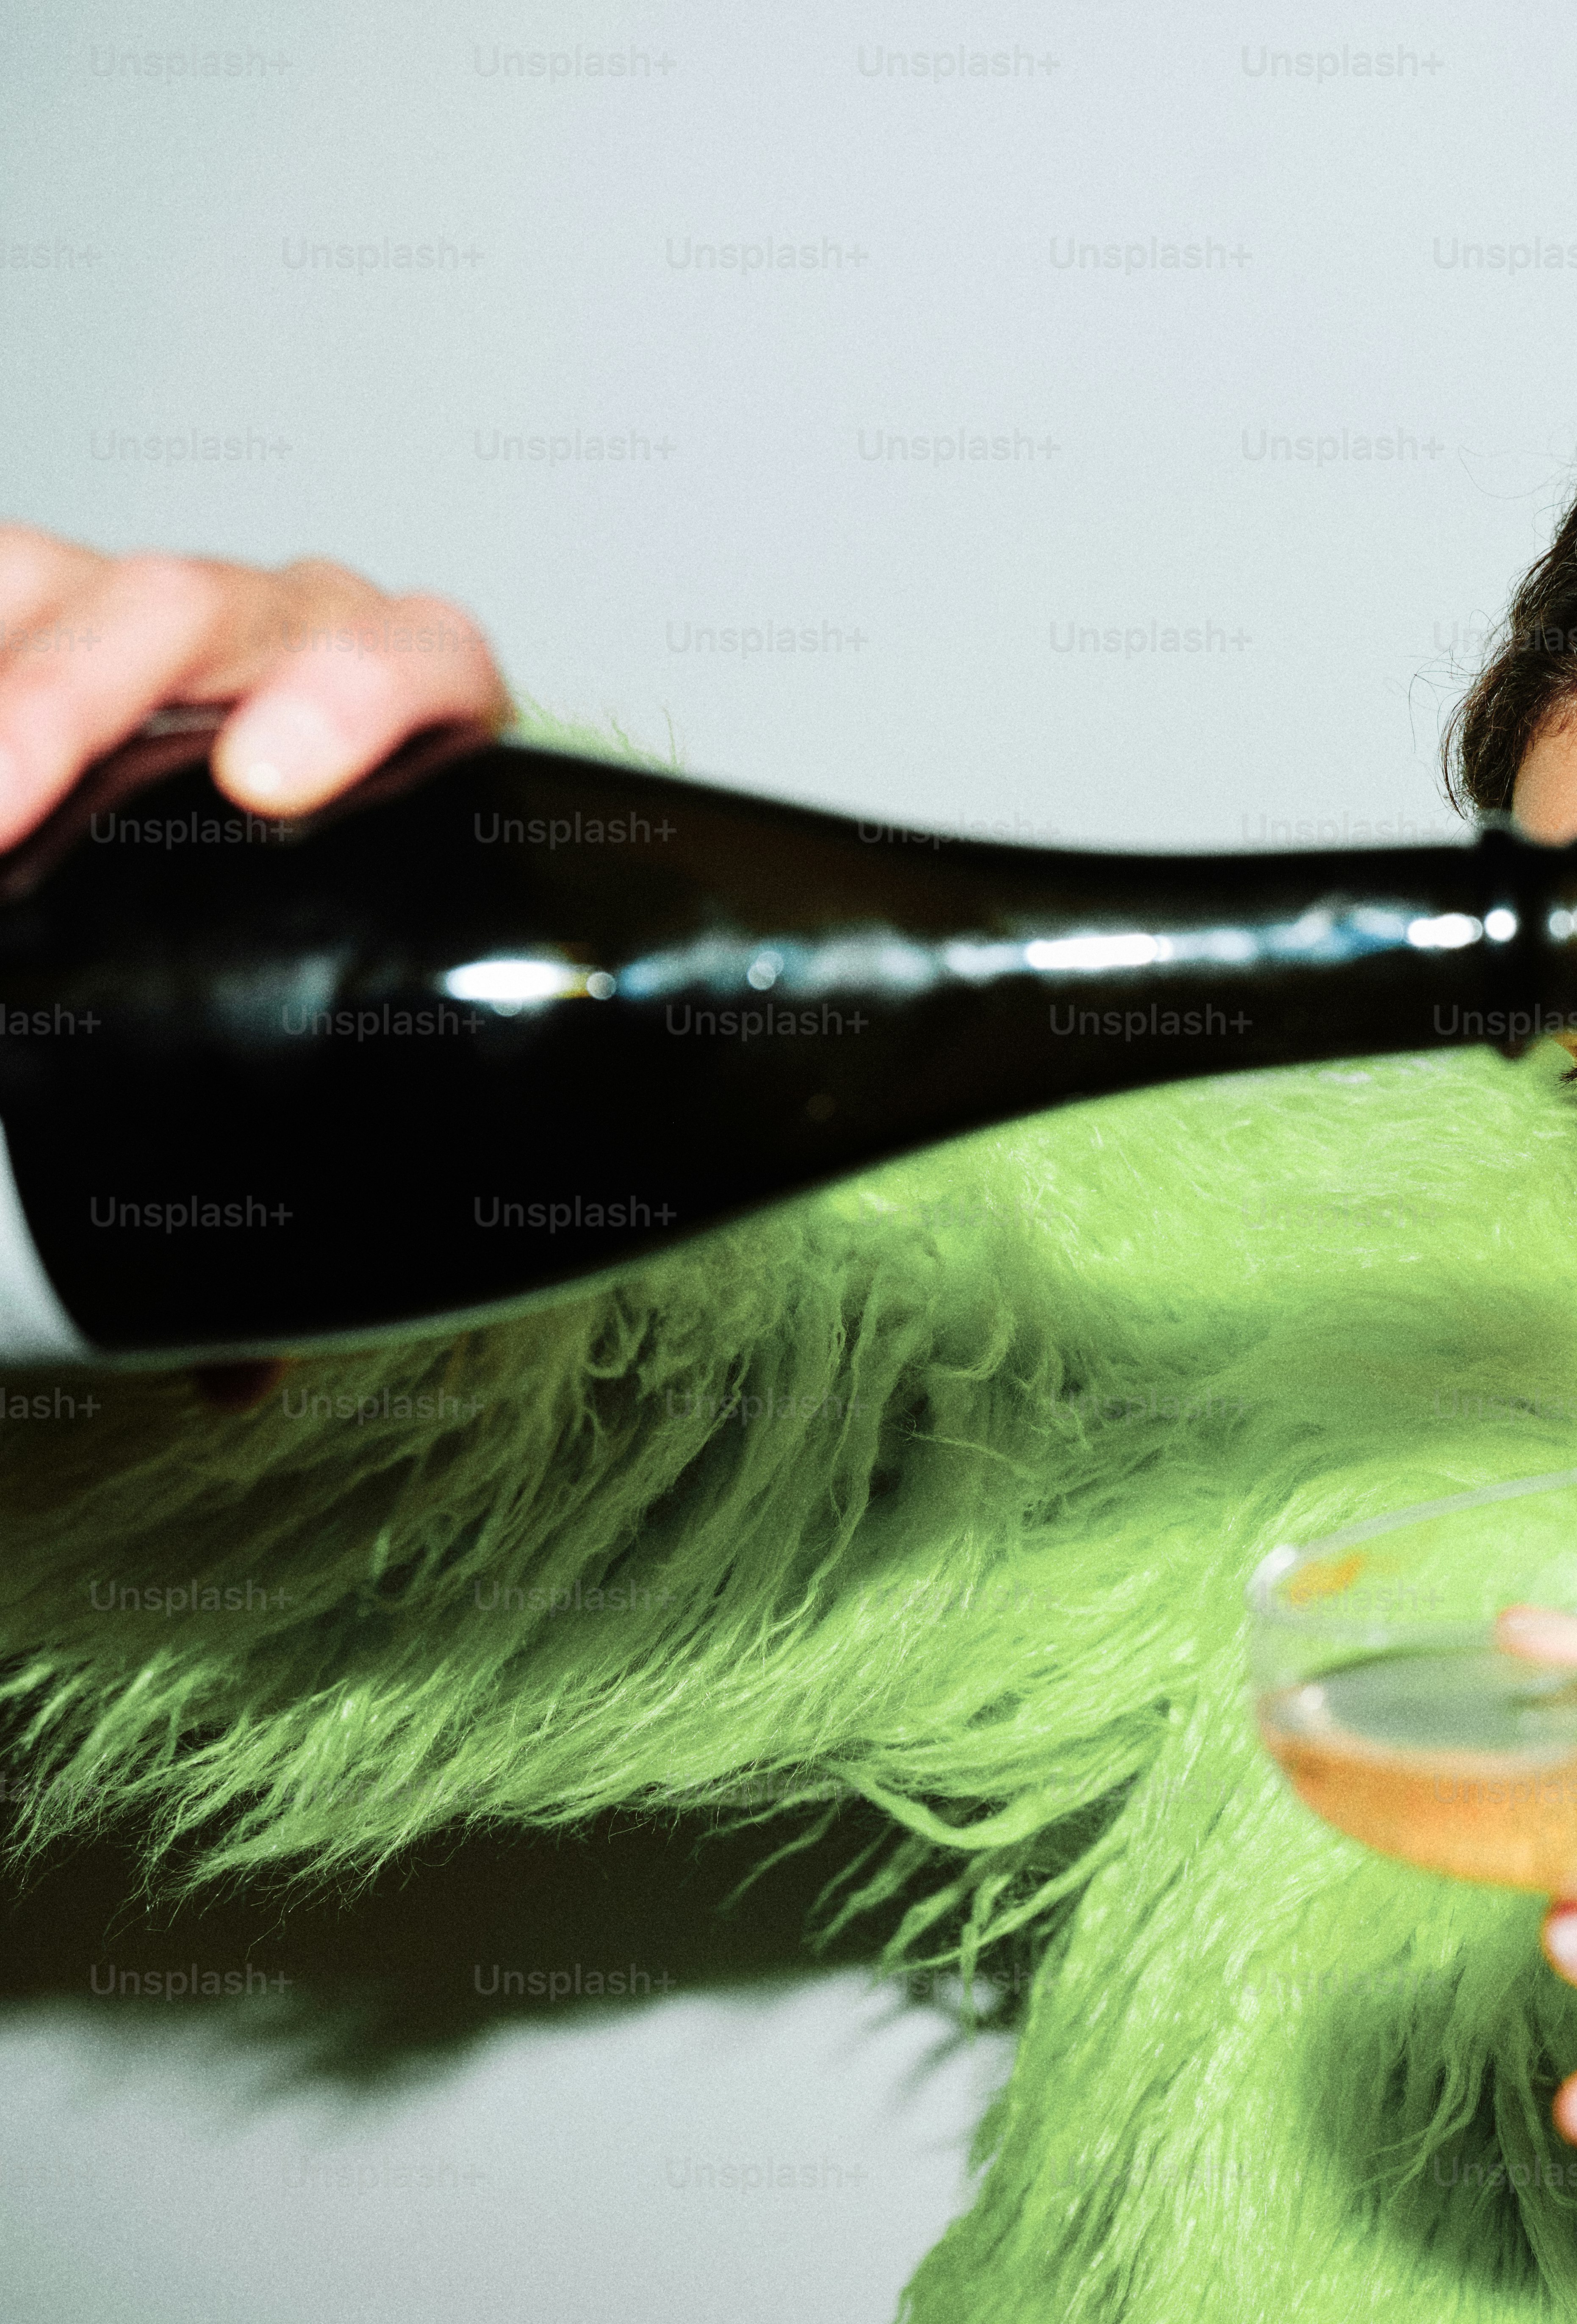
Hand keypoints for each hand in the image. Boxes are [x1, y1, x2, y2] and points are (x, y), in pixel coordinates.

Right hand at [0, 526, 507, 1412]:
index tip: (271, 777)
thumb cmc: (315, 964)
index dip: (365, 692)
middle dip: (92, 693)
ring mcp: (145, 615)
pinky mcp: (32, 604)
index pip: (424, 659)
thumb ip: (311, 1168)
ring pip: (75, 589)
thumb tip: (240, 1368)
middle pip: (211, 610)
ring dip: (6, 689)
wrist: (213, 861)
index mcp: (404, 721)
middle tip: (6, 801)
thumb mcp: (331, 1044)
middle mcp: (281, 641)